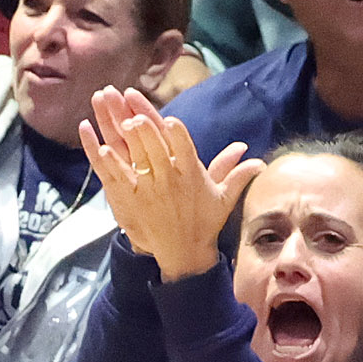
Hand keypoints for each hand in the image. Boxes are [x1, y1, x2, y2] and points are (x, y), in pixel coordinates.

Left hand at [79, 85, 262, 280]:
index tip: (171, 119)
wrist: (184, 252)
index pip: (186, 150)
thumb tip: (260, 161)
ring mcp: (150, 190)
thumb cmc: (204, 222)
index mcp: (192, 176)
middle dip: (147, 128)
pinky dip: (111, 164)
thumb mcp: (223, 197)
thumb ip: (237, 174)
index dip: (178, 135)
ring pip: (138, 160)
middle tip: (135, 109)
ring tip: (122, 121)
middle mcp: (170, 181)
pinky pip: (120, 178)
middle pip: (158, 150)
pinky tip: (102, 148)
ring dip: (130, 140)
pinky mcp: (132, 200)